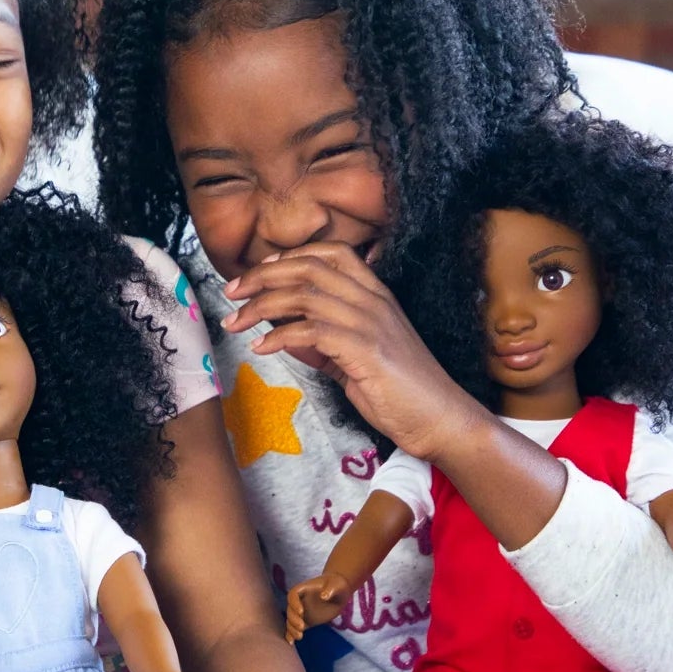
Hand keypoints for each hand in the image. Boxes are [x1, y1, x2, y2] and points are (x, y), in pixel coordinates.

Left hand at [220, 244, 483, 461]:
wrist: (440, 418)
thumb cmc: (400, 391)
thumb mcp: (356, 358)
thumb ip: (323, 342)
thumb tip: (284, 334)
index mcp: (375, 294)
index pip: (330, 253)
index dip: (289, 257)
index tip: (259, 271)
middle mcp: (372, 300)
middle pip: (308, 267)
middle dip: (262, 277)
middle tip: (231, 293)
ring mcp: (370, 321)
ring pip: (304, 295)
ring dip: (261, 306)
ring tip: (235, 322)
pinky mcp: (365, 348)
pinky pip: (311, 330)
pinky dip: (279, 336)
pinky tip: (261, 347)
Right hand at [286, 576, 345, 641]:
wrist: (339, 592)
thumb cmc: (336, 585)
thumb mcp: (336, 585)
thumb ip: (330, 590)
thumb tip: (324, 596)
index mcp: (302, 589)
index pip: (293, 595)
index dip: (294, 603)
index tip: (301, 612)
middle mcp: (299, 601)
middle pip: (290, 610)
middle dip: (294, 619)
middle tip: (302, 627)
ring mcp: (301, 612)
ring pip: (291, 621)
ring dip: (292, 629)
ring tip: (299, 636)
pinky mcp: (306, 621)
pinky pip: (296, 628)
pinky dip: (292, 635)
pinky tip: (291, 642)